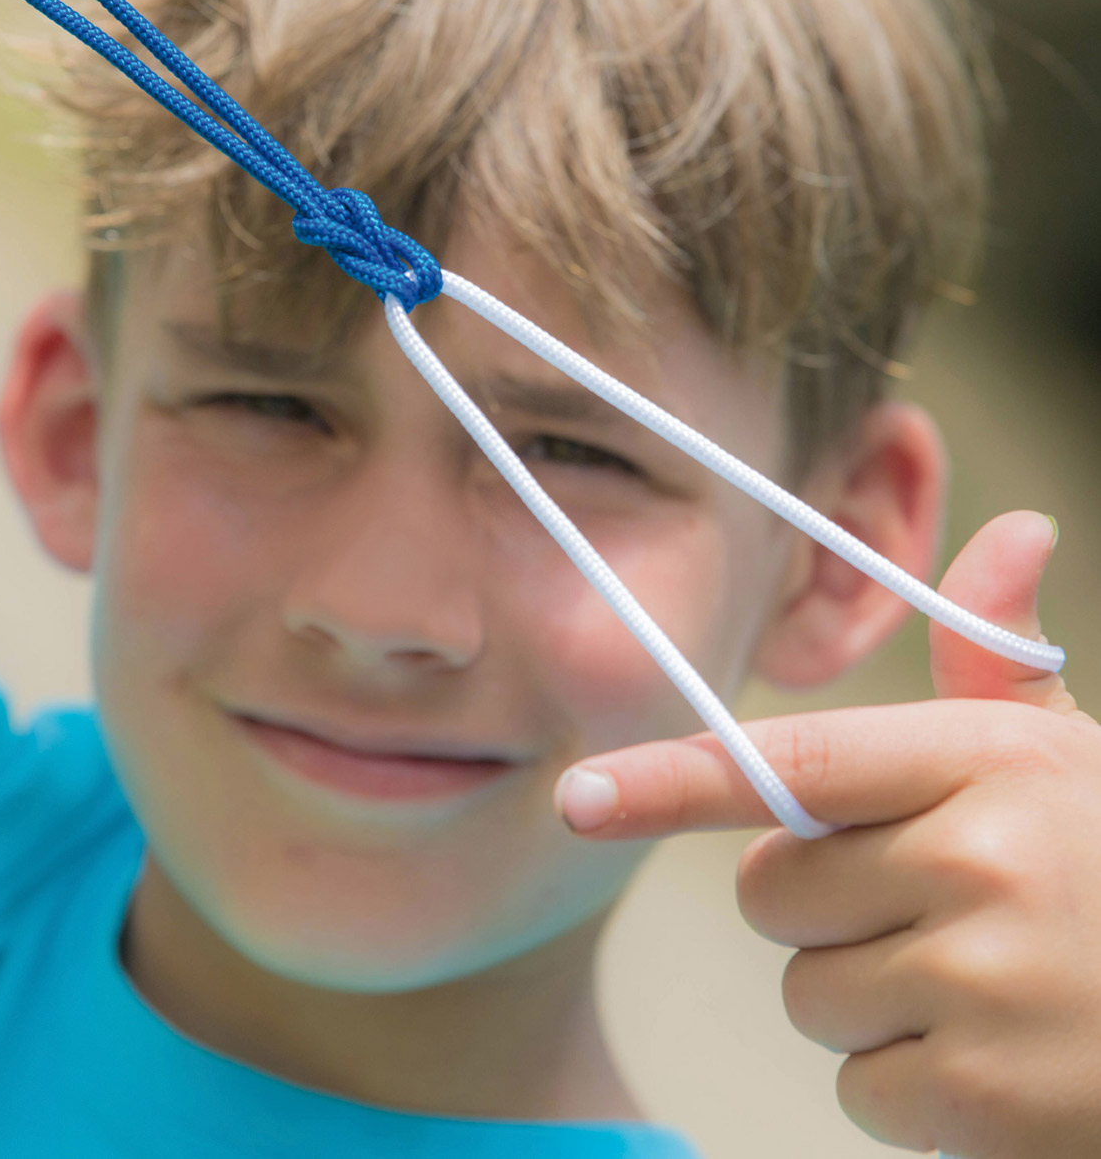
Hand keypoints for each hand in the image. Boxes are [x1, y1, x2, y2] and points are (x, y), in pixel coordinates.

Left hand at [556, 511, 1100, 1158]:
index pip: (794, 763)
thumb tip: (1016, 531)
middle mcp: (981, 859)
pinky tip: (1000, 1062)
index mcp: (987, 759)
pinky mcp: (992, 1104)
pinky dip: (910, 1090)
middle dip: (826, 909)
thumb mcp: (1068, 757)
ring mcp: (986, 984)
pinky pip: (859, 1090)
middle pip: (773, 892)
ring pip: (809, 993)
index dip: (672, 780)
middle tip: (938, 912)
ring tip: (982, 989)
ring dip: (870, 1003)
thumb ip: (999, 660)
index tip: (580, 797)